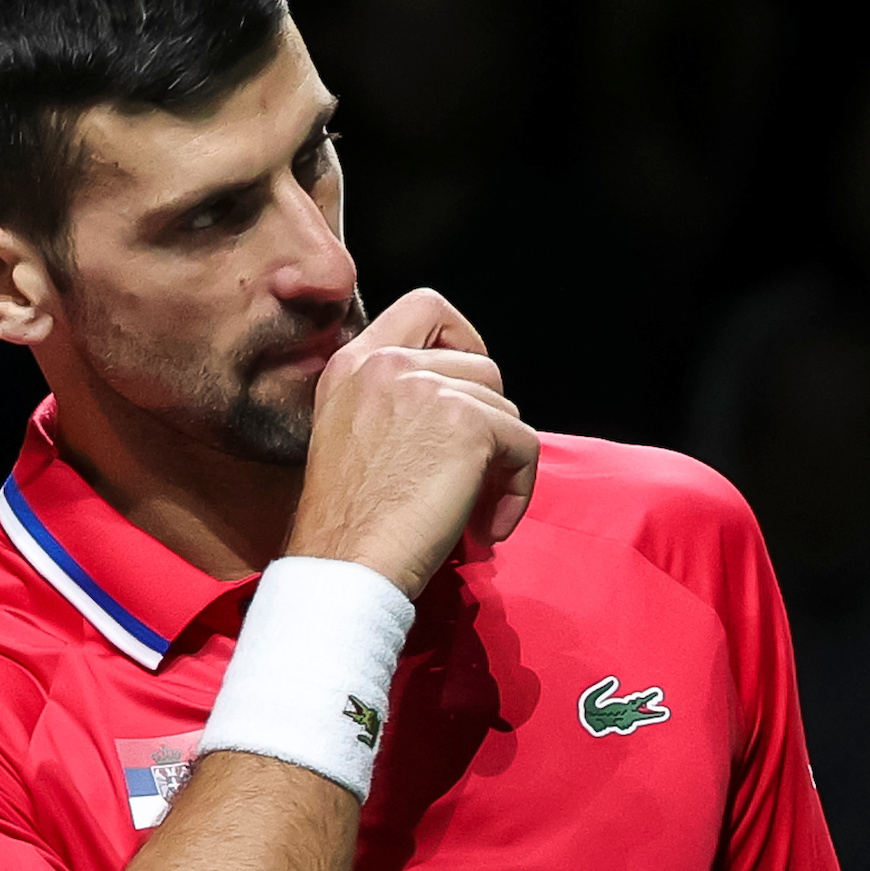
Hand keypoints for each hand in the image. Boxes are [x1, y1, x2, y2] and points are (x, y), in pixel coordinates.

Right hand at [286, 289, 538, 599]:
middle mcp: (387, 364)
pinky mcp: (469, 423)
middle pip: (479, 364)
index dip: (460, 338)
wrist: (343, 563)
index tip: (464, 389)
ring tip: (471, 510)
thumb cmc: (346, 522)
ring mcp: (428, 388)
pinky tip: (486, 527)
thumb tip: (460, 399)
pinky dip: (517, 490)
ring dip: (500, 462)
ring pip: (506, 407)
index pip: (424, 307)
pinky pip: (525, 445)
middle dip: (486, 418)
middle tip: (469, 472)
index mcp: (353, 364)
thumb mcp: (349, 434)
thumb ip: (390, 401)